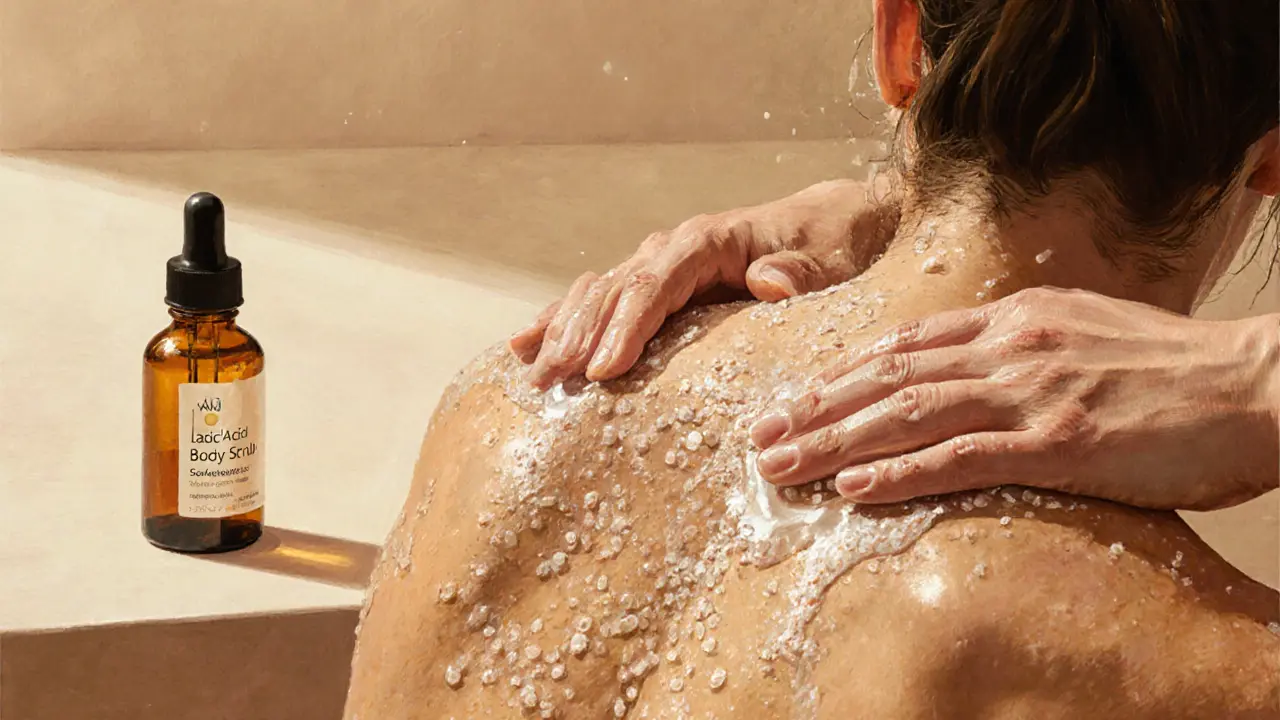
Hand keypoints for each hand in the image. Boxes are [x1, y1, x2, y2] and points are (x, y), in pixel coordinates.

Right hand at [510, 179, 898, 388]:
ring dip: (563, 333)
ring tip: (531, 375)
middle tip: (550, 383)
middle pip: (615, 290)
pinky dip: (563, 322)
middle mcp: (675, 249)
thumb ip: (799, 272)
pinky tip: (524, 345)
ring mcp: (660, 266)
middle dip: (578, 336)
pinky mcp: (656, 288)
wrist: (834, 223)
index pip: (656, 282)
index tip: (603, 371)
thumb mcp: (830, 261)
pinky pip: (601, 302)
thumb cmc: (832, 246)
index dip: (626, 326)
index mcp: (711, 242)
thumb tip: (766, 282)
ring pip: (598, 294)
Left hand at [750, 287, 1279, 510]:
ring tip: (779, 463)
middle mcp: (1009, 347)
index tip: (796, 395)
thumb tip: (968, 369)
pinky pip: (960, 459)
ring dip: (834, 440)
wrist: (1258, 383)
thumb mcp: (1084, 332)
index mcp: (1014, 319)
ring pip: (908, 414)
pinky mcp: (1059, 444)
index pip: (905, 344)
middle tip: (758, 434)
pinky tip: (853, 487)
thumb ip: (1020, 345)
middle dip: (815, 407)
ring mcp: (1031, 394)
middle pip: (888, 376)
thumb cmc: (1174, 368)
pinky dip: (899, 472)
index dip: (840, 372)